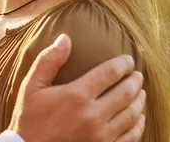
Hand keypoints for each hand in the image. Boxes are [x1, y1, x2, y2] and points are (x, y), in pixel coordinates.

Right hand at [9, 34, 145, 141]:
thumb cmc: (29, 117)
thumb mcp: (31, 86)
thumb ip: (49, 60)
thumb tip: (65, 38)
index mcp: (76, 95)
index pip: (110, 73)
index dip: (123, 64)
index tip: (129, 60)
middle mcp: (92, 115)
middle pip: (126, 93)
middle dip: (135, 81)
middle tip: (137, 75)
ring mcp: (100, 136)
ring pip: (132, 114)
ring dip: (139, 100)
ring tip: (140, 92)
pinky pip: (130, 137)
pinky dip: (138, 125)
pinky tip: (139, 117)